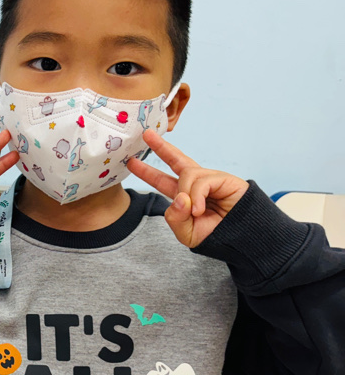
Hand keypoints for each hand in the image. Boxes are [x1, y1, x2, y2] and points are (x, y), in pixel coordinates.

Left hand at [127, 130, 248, 247]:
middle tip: (147, 134)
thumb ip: (175, 218)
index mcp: (183, 197)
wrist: (242, 240)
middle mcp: (196, 185)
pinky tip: (200, 209)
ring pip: (187, 175)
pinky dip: (197, 196)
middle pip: (176, 161)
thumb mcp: (187, 233)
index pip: (162, 181)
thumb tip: (178, 197)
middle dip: (161, 147)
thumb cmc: (217, 237)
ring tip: (196, 212)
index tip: (132, 162)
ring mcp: (210, 180)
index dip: (147, 172)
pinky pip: (202, 181)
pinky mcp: (225, 179)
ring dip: (186, 194)